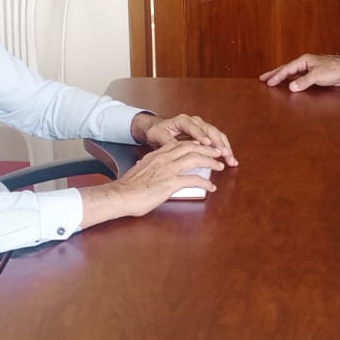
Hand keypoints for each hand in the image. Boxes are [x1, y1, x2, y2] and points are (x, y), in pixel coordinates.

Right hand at [78, 141, 222, 224]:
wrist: (121, 196)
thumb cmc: (127, 187)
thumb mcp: (139, 171)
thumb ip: (146, 167)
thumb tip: (144, 168)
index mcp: (156, 155)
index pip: (178, 144)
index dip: (193, 144)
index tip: (202, 147)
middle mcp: (164, 159)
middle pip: (191, 147)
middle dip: (207, 149)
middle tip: (217, 153)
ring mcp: (168, 170)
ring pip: (195, 159)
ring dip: (210, 162)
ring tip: (219, 166)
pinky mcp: (171, 183)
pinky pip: (194, 180)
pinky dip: (205, 183)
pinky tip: (211, 188)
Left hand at [134, 113, 236, 165]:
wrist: (158, 128)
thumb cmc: (158, 132)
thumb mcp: (157, 136)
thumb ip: (166, 141)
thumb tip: (174, 146)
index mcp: (182, 120)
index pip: (193, 127)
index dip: (201, 135)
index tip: (207, 144)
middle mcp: (194, 121)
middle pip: (210, 130)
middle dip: (219, 143)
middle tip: (224, 154)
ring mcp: (202, 126)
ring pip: (217, 134)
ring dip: (225, 146)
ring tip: (231, 159)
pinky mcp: (206, 133)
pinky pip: (218, 139)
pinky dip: (225, 148)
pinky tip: (230, 158)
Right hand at [259, 54, 339, 91]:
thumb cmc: (335, 69)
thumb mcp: (318, 76)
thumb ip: (304, 82)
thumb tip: (291, 88)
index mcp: (304, 60)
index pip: (287, 69)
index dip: (277, 76)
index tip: (267, 82)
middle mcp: (305, 63)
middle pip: (286, 69)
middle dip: (275, 74)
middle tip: (263, 78)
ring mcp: (309, 68)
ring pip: (292, 73)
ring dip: (282, 77)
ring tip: (272, 81)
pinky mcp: (315, 74)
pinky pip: (298, 77)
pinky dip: (291, 80)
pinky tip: (289, 84)